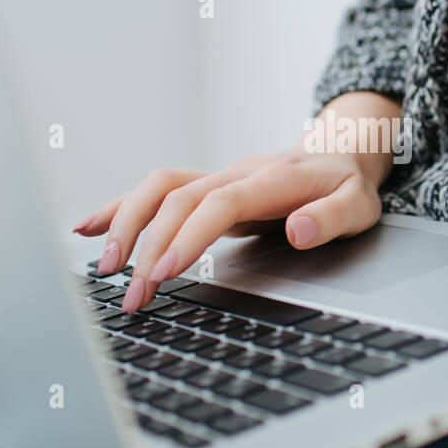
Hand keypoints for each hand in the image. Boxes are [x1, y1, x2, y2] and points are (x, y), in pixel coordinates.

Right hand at [73, 94, 399, 310]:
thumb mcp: (359, 205)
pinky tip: (88, 227)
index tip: (163, 271)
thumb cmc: (347, 185)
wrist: (339, 152)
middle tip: (131, 295)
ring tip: (103, 267)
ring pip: (159, 189)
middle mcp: (236, 173)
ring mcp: (217, 177)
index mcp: (272, 179)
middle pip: (178, 199)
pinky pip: (157, 190)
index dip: (188, 235)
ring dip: (125, 224)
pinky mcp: (205, 188)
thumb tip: (300, 230)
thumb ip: (333, 218)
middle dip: (148, 246)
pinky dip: (120, 207)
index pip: (219, 203)